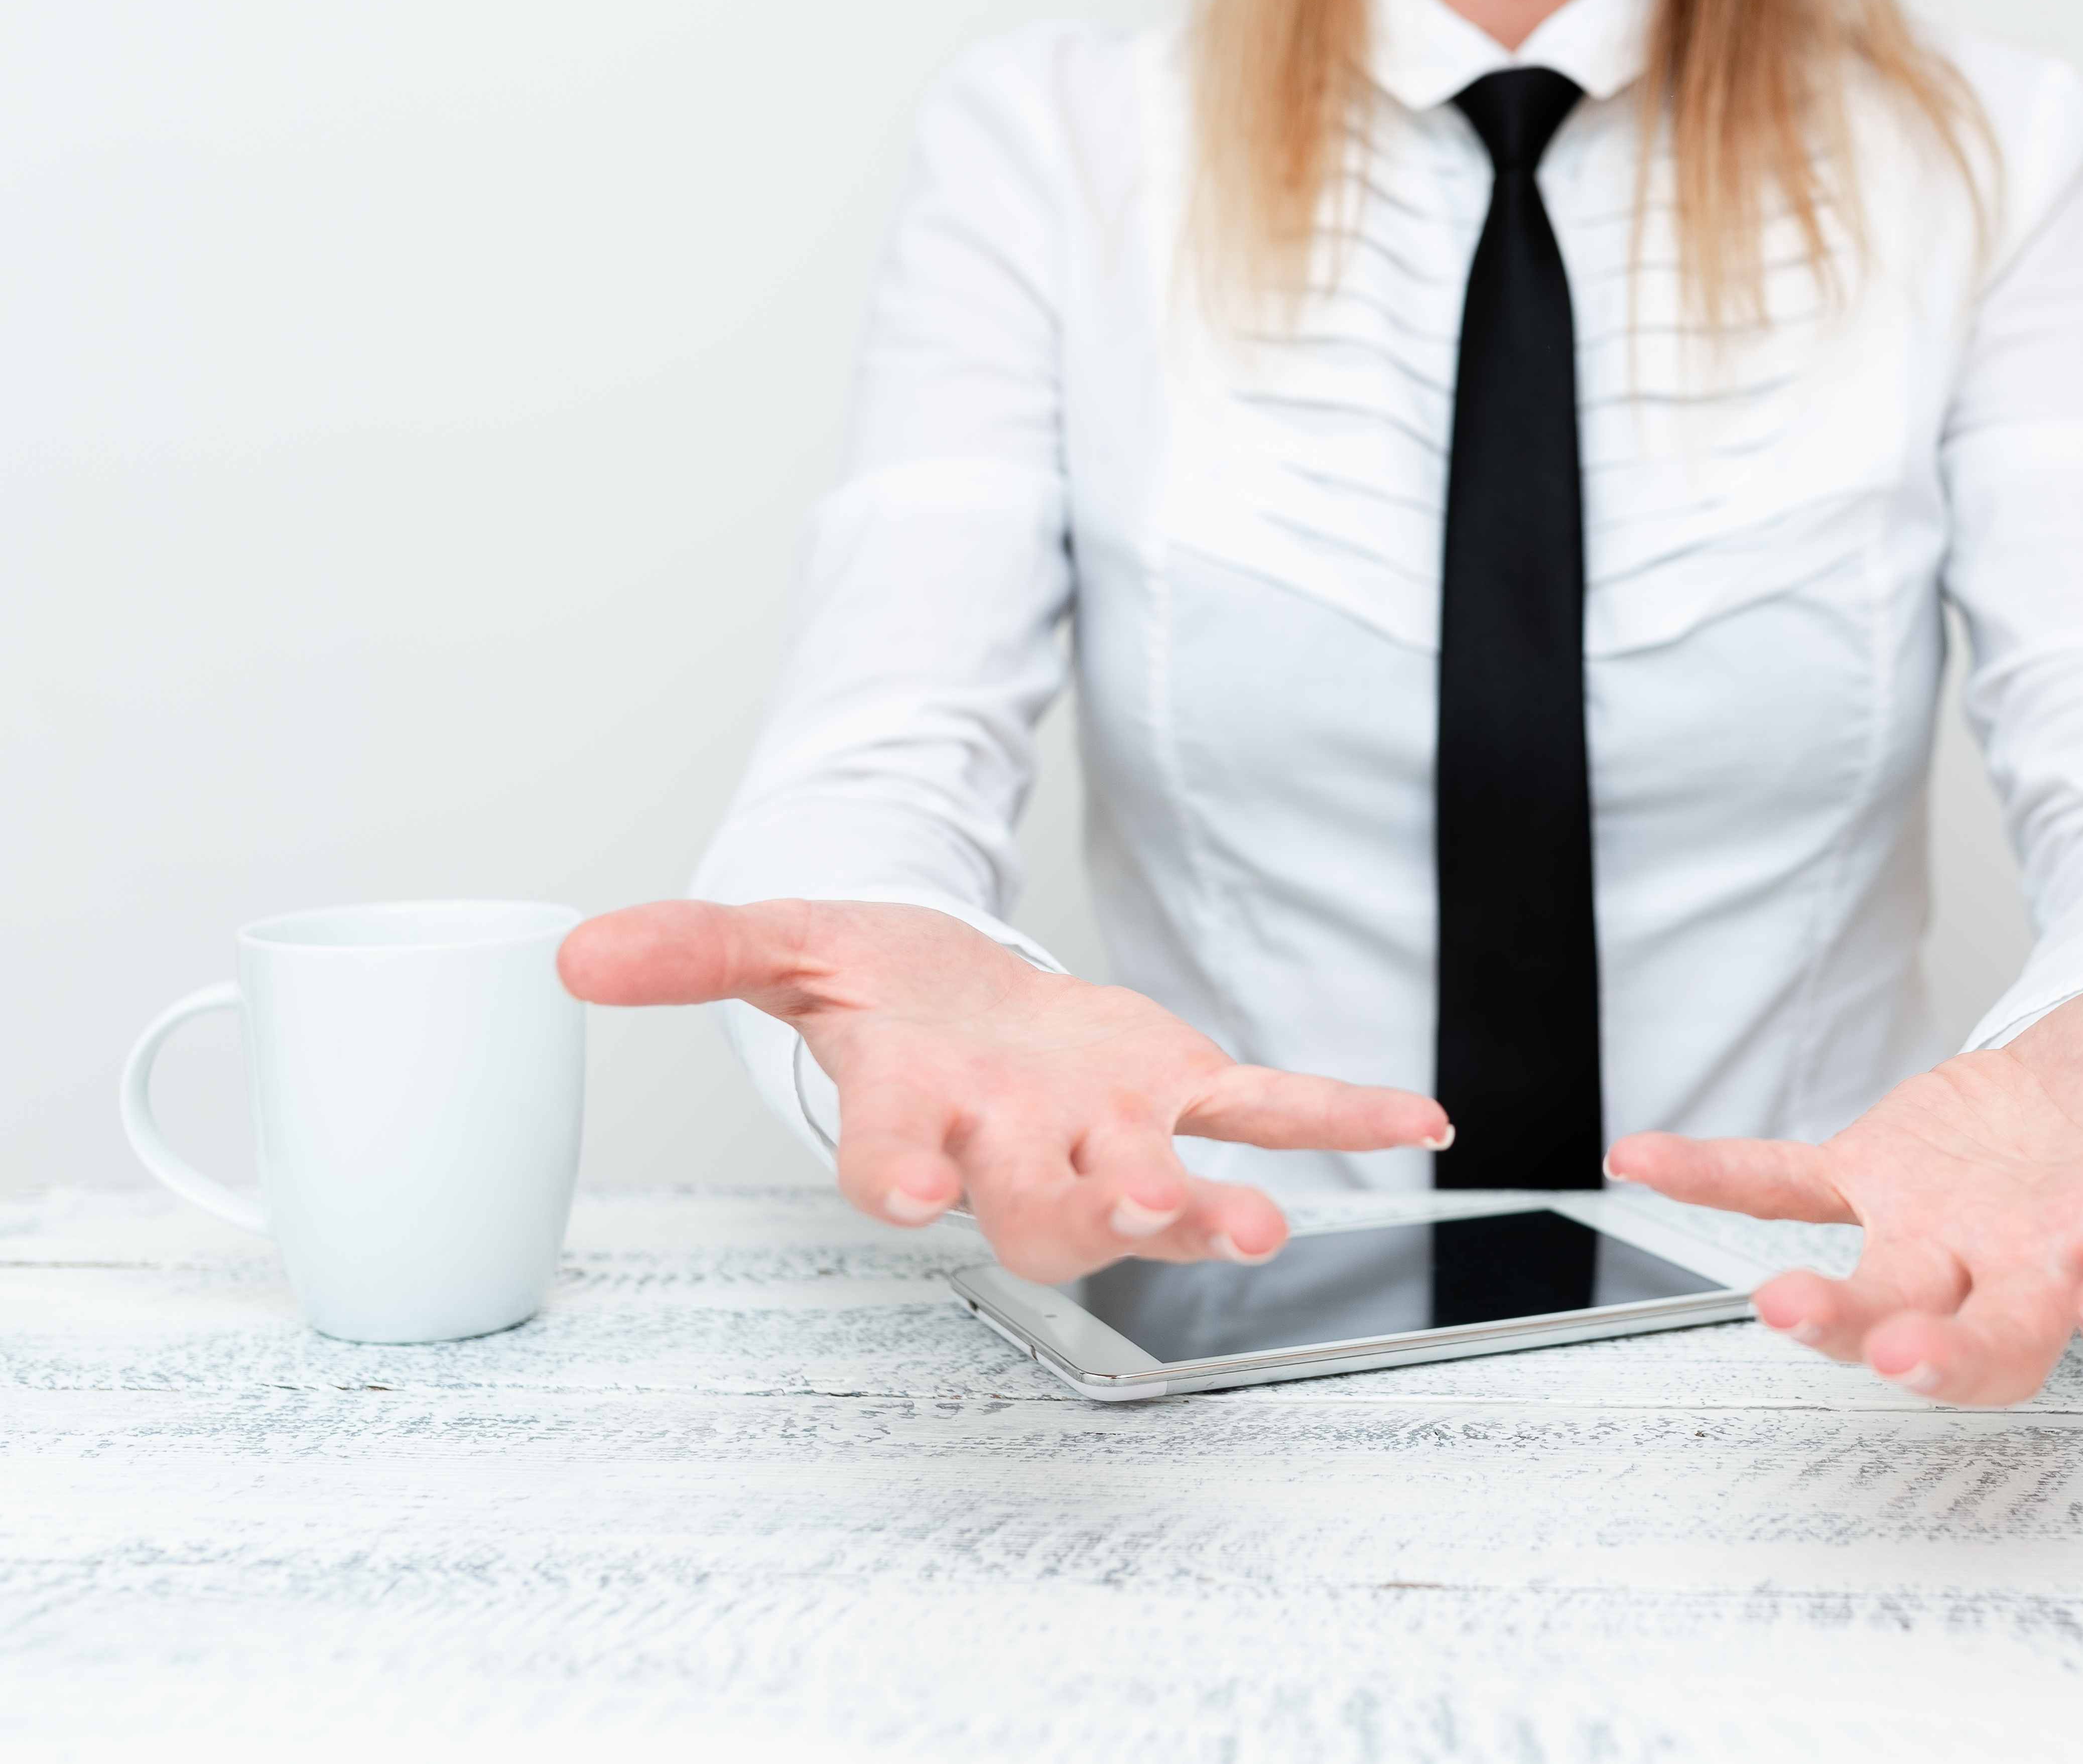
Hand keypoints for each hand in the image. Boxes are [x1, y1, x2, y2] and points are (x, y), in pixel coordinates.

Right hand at [556, 899, 1450, 1280]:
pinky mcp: (1182, 1089)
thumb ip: (700, 949)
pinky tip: (1420, 1117)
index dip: (896, 1176)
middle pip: (1042, 1204)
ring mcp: (1108, 1126)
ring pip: (1157, 1186)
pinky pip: (1268, 1108)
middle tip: (1134, 1218)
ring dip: (1208, 1207)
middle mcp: (1016, 1145)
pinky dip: (1341, 1113)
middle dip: (1085, 1212)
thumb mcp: (791, 942)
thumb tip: (577, 952)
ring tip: (1263, 1225)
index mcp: (919, 1114)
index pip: (896, 1160)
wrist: (959, 999)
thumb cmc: (885, 995)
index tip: (901, 1196)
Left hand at [1605, 961, 2082, 1404]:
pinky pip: (1788, 1183)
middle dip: (1959, 1353)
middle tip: (1917, 1358)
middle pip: (1999, 1337)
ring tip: (1780, 1302)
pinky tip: (1647, 1154)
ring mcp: (1943, 1229)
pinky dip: (1722, 1174)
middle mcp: (2030, 1257)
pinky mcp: (1874, 1178)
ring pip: (1885, 1293)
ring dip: (1836, 1307)